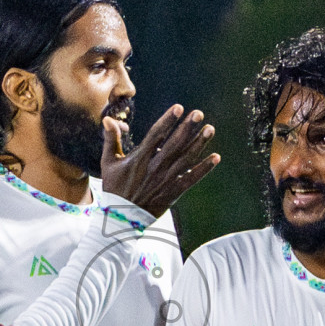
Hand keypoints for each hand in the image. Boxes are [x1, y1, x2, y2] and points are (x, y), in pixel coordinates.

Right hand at [100, 105, 219, 216]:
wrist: (122, 217)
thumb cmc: (115, 188)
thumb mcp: (109, 163)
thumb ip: (111, 140)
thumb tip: (108, 119)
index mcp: (140, 158)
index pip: (156, 135)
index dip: (168, 120)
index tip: (179, 108)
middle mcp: (155, 167)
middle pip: (174, 144)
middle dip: (187, 128)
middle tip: (198, 113)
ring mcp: (166, 180)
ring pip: (186, 159)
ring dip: (199, 144)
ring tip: (210, 129)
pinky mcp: (174, 192)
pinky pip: (192, 179)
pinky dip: (204, 168)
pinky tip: (216, 157)